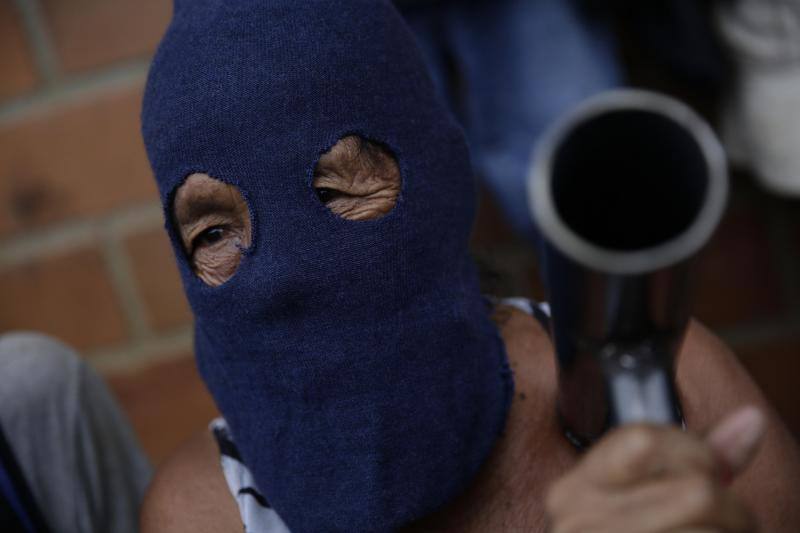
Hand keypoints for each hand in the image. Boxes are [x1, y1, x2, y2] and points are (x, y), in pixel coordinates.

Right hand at [546, 406, 765, 531]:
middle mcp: (578, 523)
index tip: (702, 474)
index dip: (693, 452)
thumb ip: (696, 461)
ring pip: (711, 529)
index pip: (642, 439)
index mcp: (574, 490)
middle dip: (732, 512)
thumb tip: (751, 419)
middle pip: (697, 490)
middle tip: (722, 528)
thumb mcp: (644, 504)